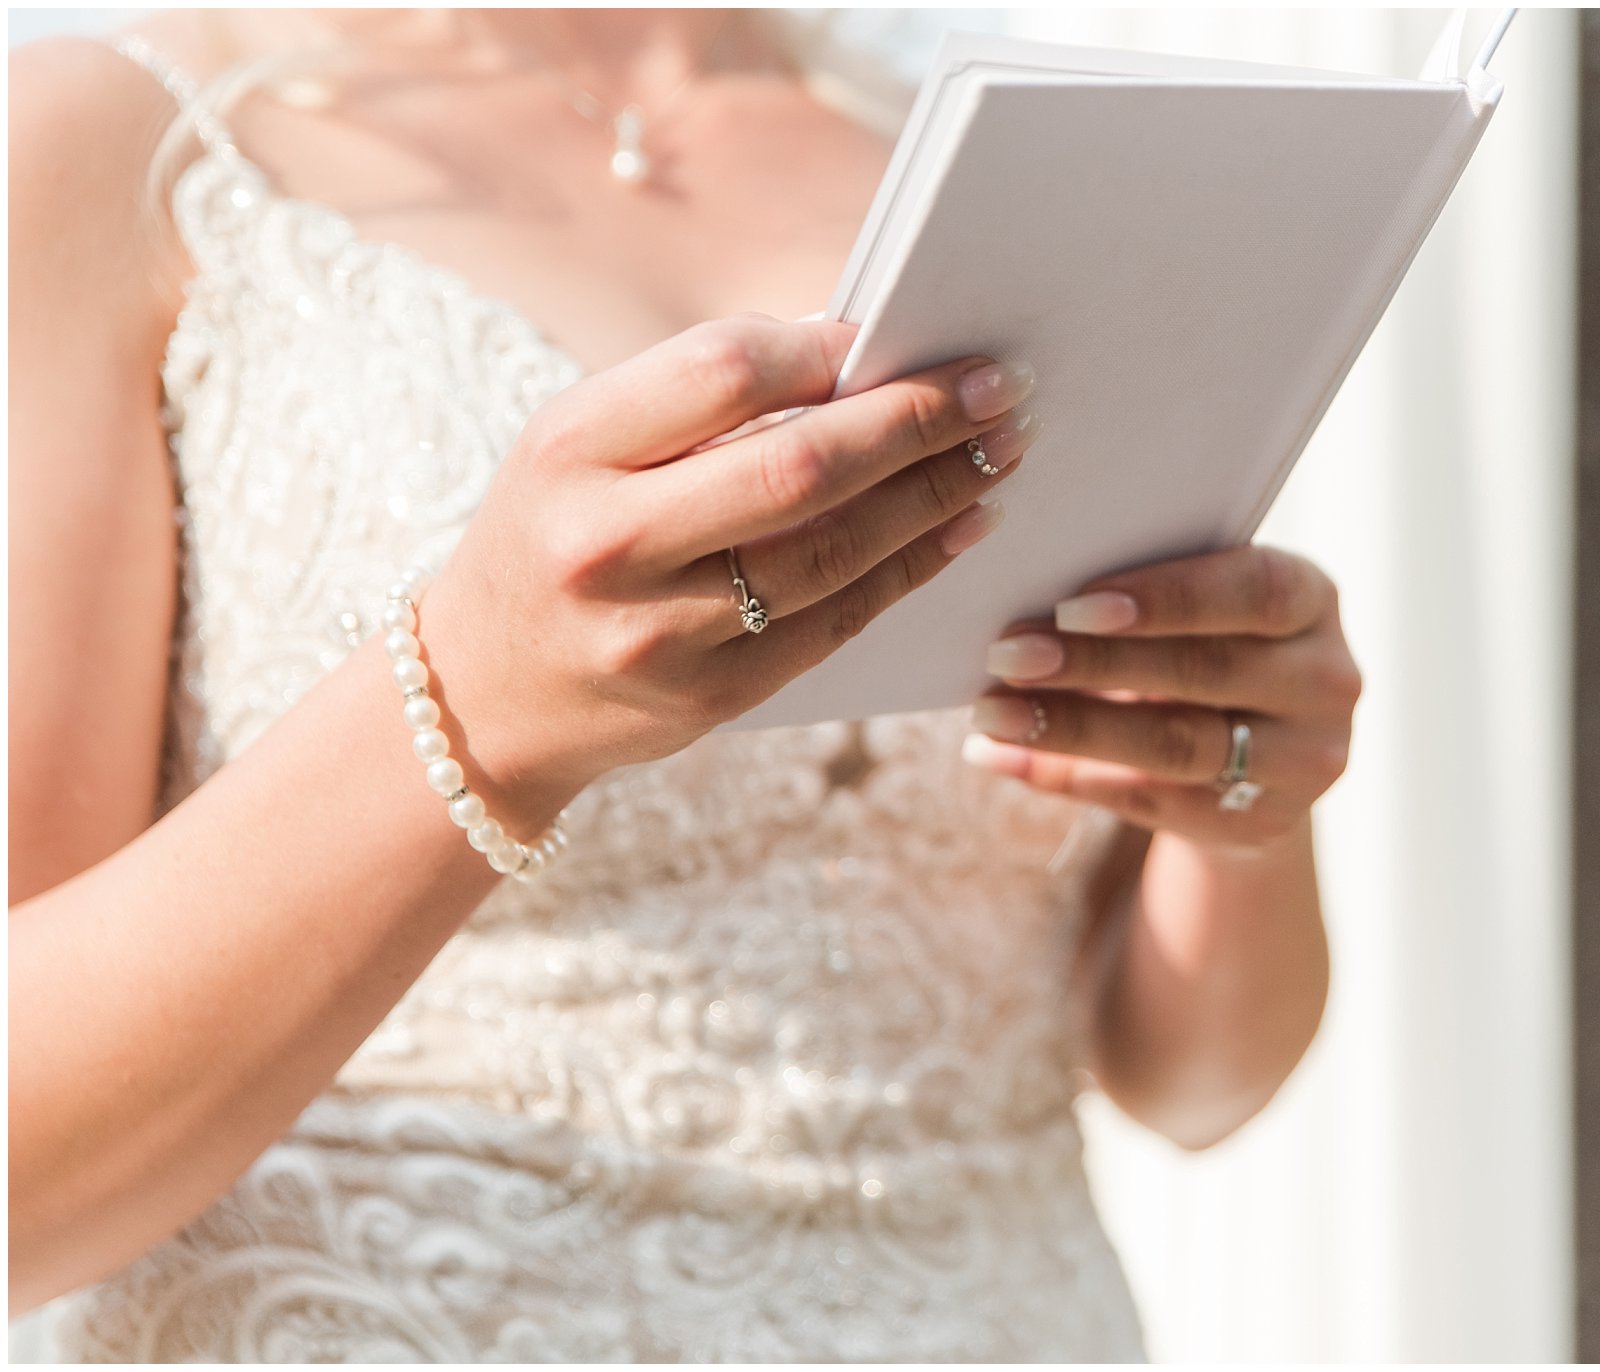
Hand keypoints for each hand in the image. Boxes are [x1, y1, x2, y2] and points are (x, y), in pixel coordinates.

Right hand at [416, 314, 1041, 825]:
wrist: (485, 694)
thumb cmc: (555, 533)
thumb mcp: (580, 444)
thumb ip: (695, 396)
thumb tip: (852, 349)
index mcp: (570, 448)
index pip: (726, 371)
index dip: (830, 348)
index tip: (901, 332)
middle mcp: (609, 544)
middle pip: (799, 467)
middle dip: (916, 422)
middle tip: (1000, 390)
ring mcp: (658, 634)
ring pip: (833, 553)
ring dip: (933, 497)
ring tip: (997, 455)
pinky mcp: (708, 698)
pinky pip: (835, 624)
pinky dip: (909, 568)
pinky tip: (959, 528)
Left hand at [961, 545, 1360, 851]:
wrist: (1264, 753)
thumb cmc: (1209, 642)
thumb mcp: (1205, 606)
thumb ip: (1144, 595)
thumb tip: (1022, 584)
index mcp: (1314, 599)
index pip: (1253, 591)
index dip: (1165, 598)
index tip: (1072, 604)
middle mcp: (1327, 681)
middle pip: (1205, 672)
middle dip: (1095, 662)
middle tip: (1006, 655)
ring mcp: (1305, 761)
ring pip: (1176, 744)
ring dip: (1071, 728)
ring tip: (992, 712)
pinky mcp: (1262, 823)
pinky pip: (1152, 801)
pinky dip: (1067, 779)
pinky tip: (1002, 757)